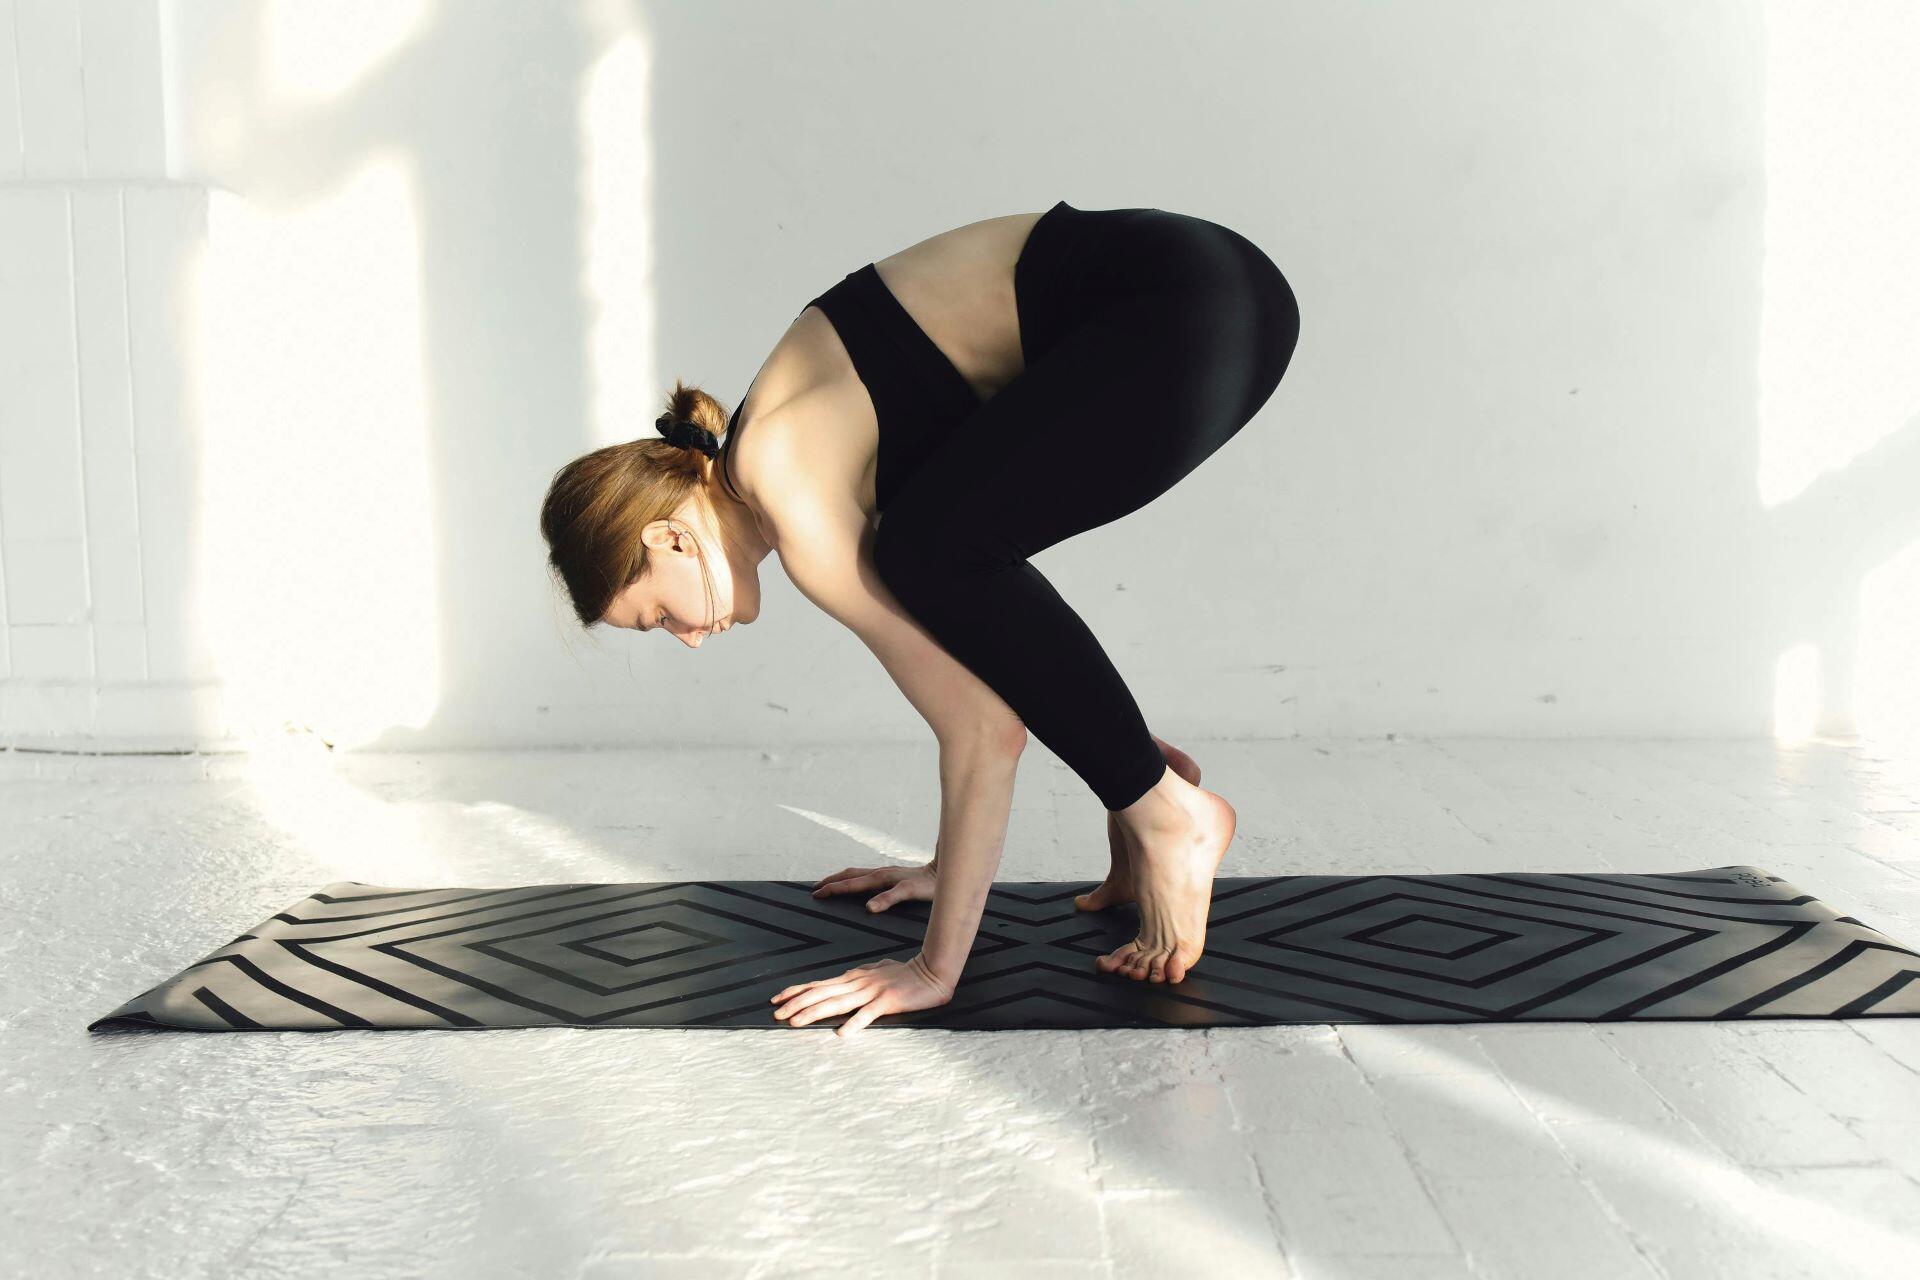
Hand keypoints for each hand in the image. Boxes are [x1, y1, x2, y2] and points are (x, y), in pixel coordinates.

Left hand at [769, 954, 954, 1037]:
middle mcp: (857, 983)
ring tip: (796, 1022)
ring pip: (837, 1003)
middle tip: (776, 1014)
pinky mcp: (887, 1001)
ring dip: (814, 1012)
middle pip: (821, 993)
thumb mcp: (878, 971)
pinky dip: (855, 1023)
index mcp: (853, 978)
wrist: (931, 972)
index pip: (818, 985)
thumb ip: (862, 976)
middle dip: (796, 1004)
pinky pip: (868, 1014)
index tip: (776, 999)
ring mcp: (871, 991)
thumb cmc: (905, 974)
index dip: (796, 992)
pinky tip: (842, 1034)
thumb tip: (849, 977)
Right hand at [811, 858, 937, 912]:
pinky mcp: (892, 876)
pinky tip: (856, 886)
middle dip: (831, 881)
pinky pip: (866, 877)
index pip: (850, 883)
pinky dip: (854, 880)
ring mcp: (886, 873)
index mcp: (881, 877)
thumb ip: (889, 899)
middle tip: (815, 889)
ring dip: (840, 879)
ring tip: (829, 885)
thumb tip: (868, 908)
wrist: (945, 872)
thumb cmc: (929, 885)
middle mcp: (880, 872)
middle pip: (849, 875)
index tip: (816, 894)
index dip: (833, 889)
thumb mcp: (910, 893)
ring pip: (857, 874)